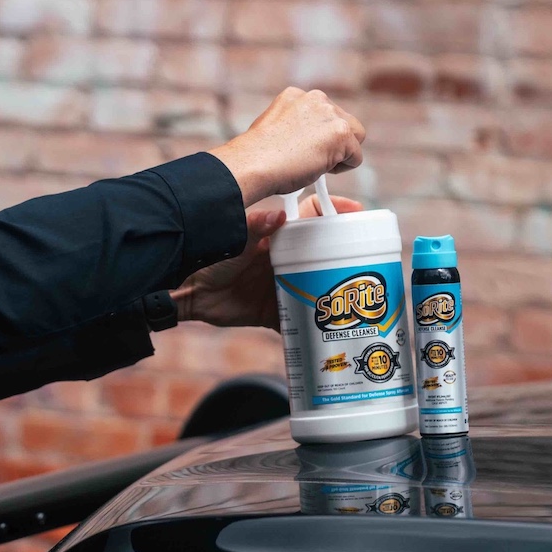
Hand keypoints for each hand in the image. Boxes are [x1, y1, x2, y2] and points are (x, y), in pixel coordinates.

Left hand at [174, 195, 363, 328]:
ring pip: (316, 289)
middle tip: (368, 265)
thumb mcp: (234, 235)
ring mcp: (280, 286)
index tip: (358, 215)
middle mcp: (284, 258)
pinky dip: (312, 331)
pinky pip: (298, 322)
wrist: (183, 290)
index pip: (316, 218)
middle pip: (324, 256)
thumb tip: (280, 214)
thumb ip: (257, 226)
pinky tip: (332, 337)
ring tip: (359, 302)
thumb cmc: (206, 254)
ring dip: (335, 296)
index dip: (337, 214)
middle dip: (347, 260)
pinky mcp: (272, 312)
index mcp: (278, 234)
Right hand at [208, 88, 365, 205]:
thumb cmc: (257, 156)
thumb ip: (297, 126)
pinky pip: (356, 157)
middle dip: (333, 142)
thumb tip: (309, 142)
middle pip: (345, 121)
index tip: (304, 149)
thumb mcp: (276, 128)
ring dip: (340, 153)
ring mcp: (330, 113)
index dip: (318, 136)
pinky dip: (342, 168)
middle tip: (311, 159)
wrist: (253, 163)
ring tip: (314, 164)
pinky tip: (319, 169)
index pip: (324, 114)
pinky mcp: (341, 132)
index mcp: (297, 95)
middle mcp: (316, 99)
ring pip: (355, 136)